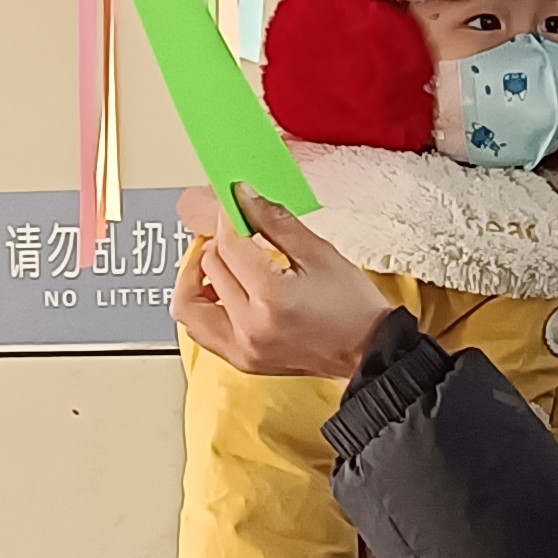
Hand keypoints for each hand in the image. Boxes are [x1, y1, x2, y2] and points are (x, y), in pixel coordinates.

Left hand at [172, 195, 393, 379]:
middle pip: (209, 269)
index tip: (233, 204)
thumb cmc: (352, 306)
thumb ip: (275, 221)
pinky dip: (201, 304)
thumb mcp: (319, 252)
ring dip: (196, 276)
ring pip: (188, 305)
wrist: (368, 350)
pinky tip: (219, 290)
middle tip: (234, 229)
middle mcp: (250, 328)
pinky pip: (199, 329)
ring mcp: (242, 348)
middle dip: (218, 241)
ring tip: (217, 260)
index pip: (229, 245)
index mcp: (273, 298)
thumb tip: (245, 197)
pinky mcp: (240, 359)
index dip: (228, 218)